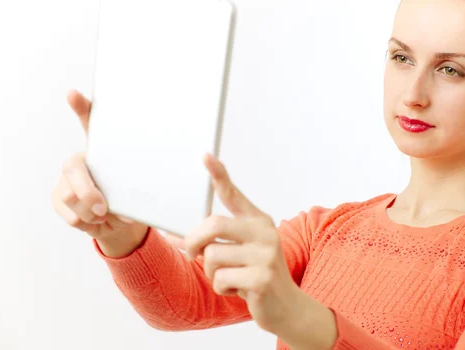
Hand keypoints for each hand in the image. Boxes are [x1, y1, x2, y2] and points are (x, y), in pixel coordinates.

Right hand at [51, 90, 184, 254]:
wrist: (121, 222)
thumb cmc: (136, 197)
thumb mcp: (145, 185)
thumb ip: (147, 179)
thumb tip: (153, 185)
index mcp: (104, 149)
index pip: (90, 122)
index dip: (81, 107)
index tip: (74, 93)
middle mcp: (82, 159)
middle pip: (73, 169)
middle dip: (89, 193)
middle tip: (104, 210)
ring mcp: (67, 178)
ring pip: (71, 196)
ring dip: (93, 213)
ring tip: (108, 215)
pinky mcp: (58, 198)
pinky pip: (70, 214)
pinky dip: (88, 224)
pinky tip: (97, 222)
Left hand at [184, 154, 300, 333]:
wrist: (288, 307)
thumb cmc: (257, 277)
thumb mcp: (242, 253)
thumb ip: (216, 242)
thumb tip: (176, 238)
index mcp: (258, 222)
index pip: (234, 194)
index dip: (219, 175)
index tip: (206, 156)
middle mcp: (264, 233)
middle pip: (213, 225)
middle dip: (194, 242)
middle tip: (194, 255)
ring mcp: (265, 255)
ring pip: (212, 256)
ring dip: (211, 273)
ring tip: (229, 278)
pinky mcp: (261, 278)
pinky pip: (220, 279)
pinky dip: (222, 288)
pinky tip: (238, 291)